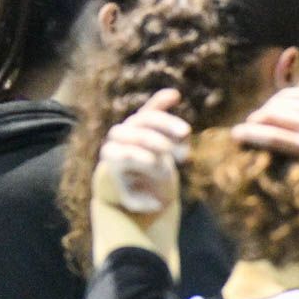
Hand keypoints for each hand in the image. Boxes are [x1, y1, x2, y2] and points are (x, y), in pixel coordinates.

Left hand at [93, 88, 186, 218]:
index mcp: (112, 158)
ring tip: (186, 133)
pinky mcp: (147, 118)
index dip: (134, 156)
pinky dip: (162, 101)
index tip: (155, 164)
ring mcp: (133, 126)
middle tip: (172, 151)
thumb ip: (141, 203)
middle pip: (132, 132)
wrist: (140, 177)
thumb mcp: (139, 200)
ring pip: (147, 118)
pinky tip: (174, 95)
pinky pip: (153, 107)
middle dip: (151, 140)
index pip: (117, 152)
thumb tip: (152, 203)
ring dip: (167, 123)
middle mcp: (119, 138)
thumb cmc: (141, 191)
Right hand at [230, 86, 298, 178]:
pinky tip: (276, 109)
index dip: (250, 134)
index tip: (235, 135)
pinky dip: (280, 101)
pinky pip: (293, 94)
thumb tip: (260, 138)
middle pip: (273, 115)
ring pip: (280, 102)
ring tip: (259, 119)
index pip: (274, 136)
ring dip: (266, 109)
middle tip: (246, 127)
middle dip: (255, 120)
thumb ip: (290, 151)